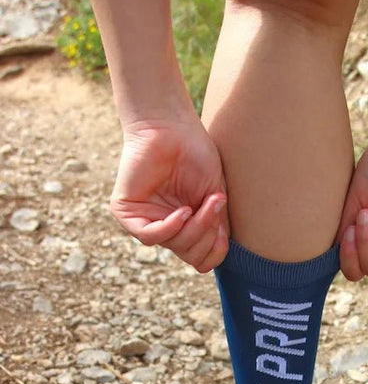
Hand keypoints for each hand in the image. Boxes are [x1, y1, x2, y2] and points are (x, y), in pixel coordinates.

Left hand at [110, 116, 228, 272]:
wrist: (172, 126)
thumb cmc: (195, 154)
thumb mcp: (214, 194)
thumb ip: (216, 225)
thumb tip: (220, 252)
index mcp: (186, 224)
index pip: (199, 257)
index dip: (214, 252)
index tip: (224, 236)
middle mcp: (165, 225)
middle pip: (189, 253)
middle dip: (207, 235)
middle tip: (214, 206)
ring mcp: (146, 219)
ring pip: (172, 245)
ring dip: (194, 229)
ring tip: (202, 204)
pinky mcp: (126, 211)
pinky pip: (148, 236)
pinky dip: (169, 228)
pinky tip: (182, 212)